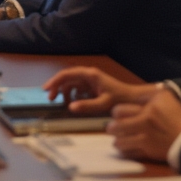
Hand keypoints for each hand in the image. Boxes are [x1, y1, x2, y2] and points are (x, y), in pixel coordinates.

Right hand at [43, 66, 162, 115]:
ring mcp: (90, 81)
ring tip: (62, 103)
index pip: (67, 74)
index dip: (55, 81)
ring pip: (71, 84)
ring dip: (64, 92)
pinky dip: (72, 96)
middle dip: (57, 87)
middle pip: (67, 78)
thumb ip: (87, 105)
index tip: (46, 89)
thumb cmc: (121, 99)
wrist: (134, 100)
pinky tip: (73, 104)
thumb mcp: (104, 104)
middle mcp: (88, 75)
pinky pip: (77, 89)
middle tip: (51, 99)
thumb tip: (70, 107)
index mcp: (90, 75)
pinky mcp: (92, 87)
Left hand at [107, 90, 180, 162]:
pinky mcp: (148, 152)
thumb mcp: (166, 98)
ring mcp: (146, 138)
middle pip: (116, 125)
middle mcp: (145, 122)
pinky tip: (126, 148)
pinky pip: (129, 153)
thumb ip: (149, 95)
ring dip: (117, 140)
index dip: (116, 112)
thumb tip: (135, 97)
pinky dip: (125, 151)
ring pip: (119, 141)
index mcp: (149, 108)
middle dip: (112, 126)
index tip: (117, 114)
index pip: (120, 109)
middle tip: (112, 127)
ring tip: (118, 139)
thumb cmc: (179, 118)